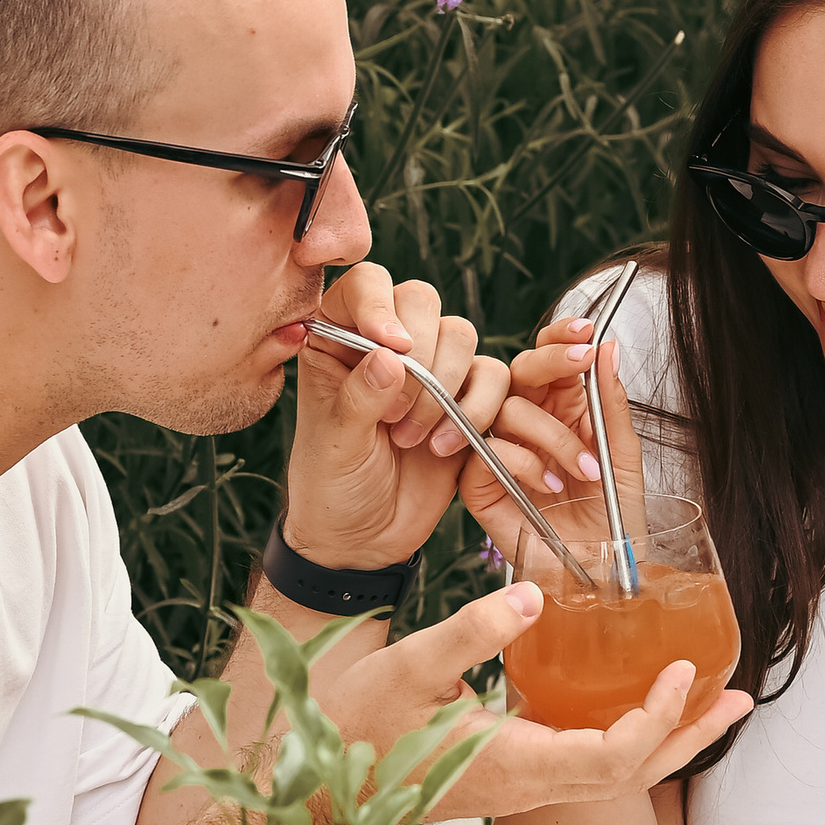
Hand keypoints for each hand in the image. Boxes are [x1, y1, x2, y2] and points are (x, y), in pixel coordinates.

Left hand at [284, 262, 509, 570]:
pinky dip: (478, 408)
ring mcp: (430, 368)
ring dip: (443, 387)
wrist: (363, 540)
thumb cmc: (332, 487)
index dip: (381, 304)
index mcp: (337, 339)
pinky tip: (444, 446)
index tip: (390, 345)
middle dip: (419, 355)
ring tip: (410, 437)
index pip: (365, 284)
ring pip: (460, 335)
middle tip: (395, 412)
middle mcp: (385, 344)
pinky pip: (493, 376)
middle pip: (421, 301)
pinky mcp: (467, 398)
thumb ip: (358, 397)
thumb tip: (390, 356)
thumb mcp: (334, 444)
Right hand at [317, 583, 752, 814]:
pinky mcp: (510, 777)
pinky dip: (627, 739)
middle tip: (739, 699)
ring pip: (615, 777)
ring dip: (667, 741)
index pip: (613, 758)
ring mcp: (520, 787)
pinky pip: (588, 767)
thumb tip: (527, 592)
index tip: (681, 671)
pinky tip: (635, 707)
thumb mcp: (405, 667)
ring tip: (711, 704)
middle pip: (633, 776)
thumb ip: (470, 630)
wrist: (310, 789)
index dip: (658, 719)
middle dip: (691, 738)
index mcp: (513, 765)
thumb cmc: (349, 732)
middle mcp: (527, 786)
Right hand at [456, 314, 636, 564]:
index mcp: (564, 410)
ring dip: (549, 433)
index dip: (561, 337)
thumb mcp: (623, 455)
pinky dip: (523, 462)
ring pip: (505, 408)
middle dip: (550, 360)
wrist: (600, 574)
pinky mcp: (479, 482)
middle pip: (520, 370)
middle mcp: (528, 425)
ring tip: (583, 469)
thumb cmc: (613, 520)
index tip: (585, 330)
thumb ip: (611, 402)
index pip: (552, 358)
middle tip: (578, 363)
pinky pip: (487, 449)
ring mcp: (500, 451)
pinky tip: (549, 486)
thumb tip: (606, 346)